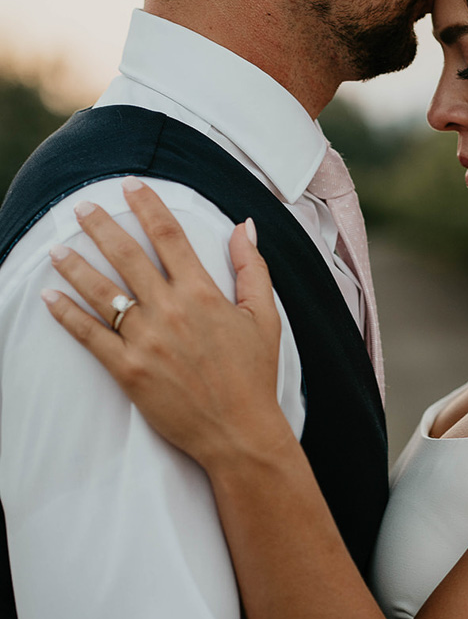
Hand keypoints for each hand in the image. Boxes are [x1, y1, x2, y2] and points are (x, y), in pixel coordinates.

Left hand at [42, 178, 286, 473]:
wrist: (240, 432)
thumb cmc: (255, 375)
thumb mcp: (264, 316)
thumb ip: (251, 267)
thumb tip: (243, 225)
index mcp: (202, 293)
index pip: (169, 236)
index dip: (147, 206)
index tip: (130, 186)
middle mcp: (170, 310)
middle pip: (126, 256)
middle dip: (101, 226)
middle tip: (82, 206)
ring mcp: (146, 340)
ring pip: (101, 291)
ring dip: (76, 265)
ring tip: (57, 246)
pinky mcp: (128, 370)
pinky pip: (90, 336)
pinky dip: (67, 314)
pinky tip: (51, 296)